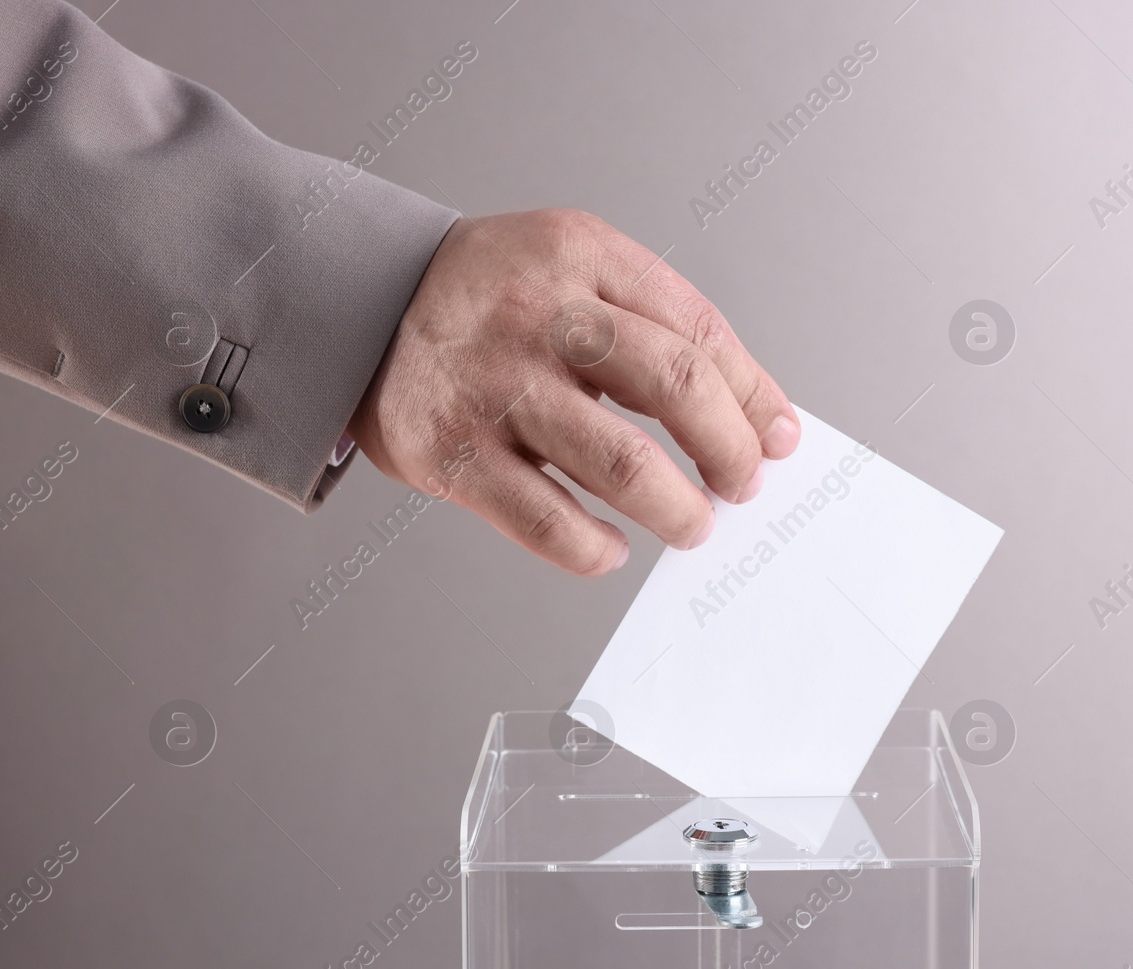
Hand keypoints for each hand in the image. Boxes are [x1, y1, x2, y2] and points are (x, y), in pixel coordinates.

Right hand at [347, 209, 800, 575]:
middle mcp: (538, 314)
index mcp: (582, 256)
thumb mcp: (575, 272)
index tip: (778, 441)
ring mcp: (492, 385)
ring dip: (677, 510)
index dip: (754, 396)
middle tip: (740, 486)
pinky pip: (547, 521)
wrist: (354, 304)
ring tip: (691, 523)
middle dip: (730, 451)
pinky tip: (611, 547)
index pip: (698, 331)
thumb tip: (758, 419)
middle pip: (675, 388)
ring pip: (621, 464)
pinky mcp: (450, 452)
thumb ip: (658, 327)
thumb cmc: (490, 299)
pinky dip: (595, 548)